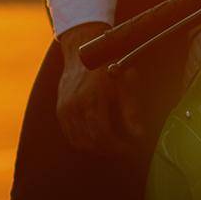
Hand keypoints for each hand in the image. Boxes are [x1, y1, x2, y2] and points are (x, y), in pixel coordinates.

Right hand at [56, 22, 144, 152]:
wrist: (83, 51)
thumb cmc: (108, 65)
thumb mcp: (125, 83)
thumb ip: (131, 111)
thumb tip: (139, 135)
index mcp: (93, 98)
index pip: (103, 134)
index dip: (117, 146)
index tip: (130, 148)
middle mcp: (76, 105)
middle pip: (91, 140)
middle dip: (109, 149)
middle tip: (123, 148)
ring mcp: (66, 108)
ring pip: (79, 141)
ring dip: (96, 148)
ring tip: (111, 145)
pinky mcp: (61, 110)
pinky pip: (70, 134)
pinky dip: (83, 141)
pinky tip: (96, 139)